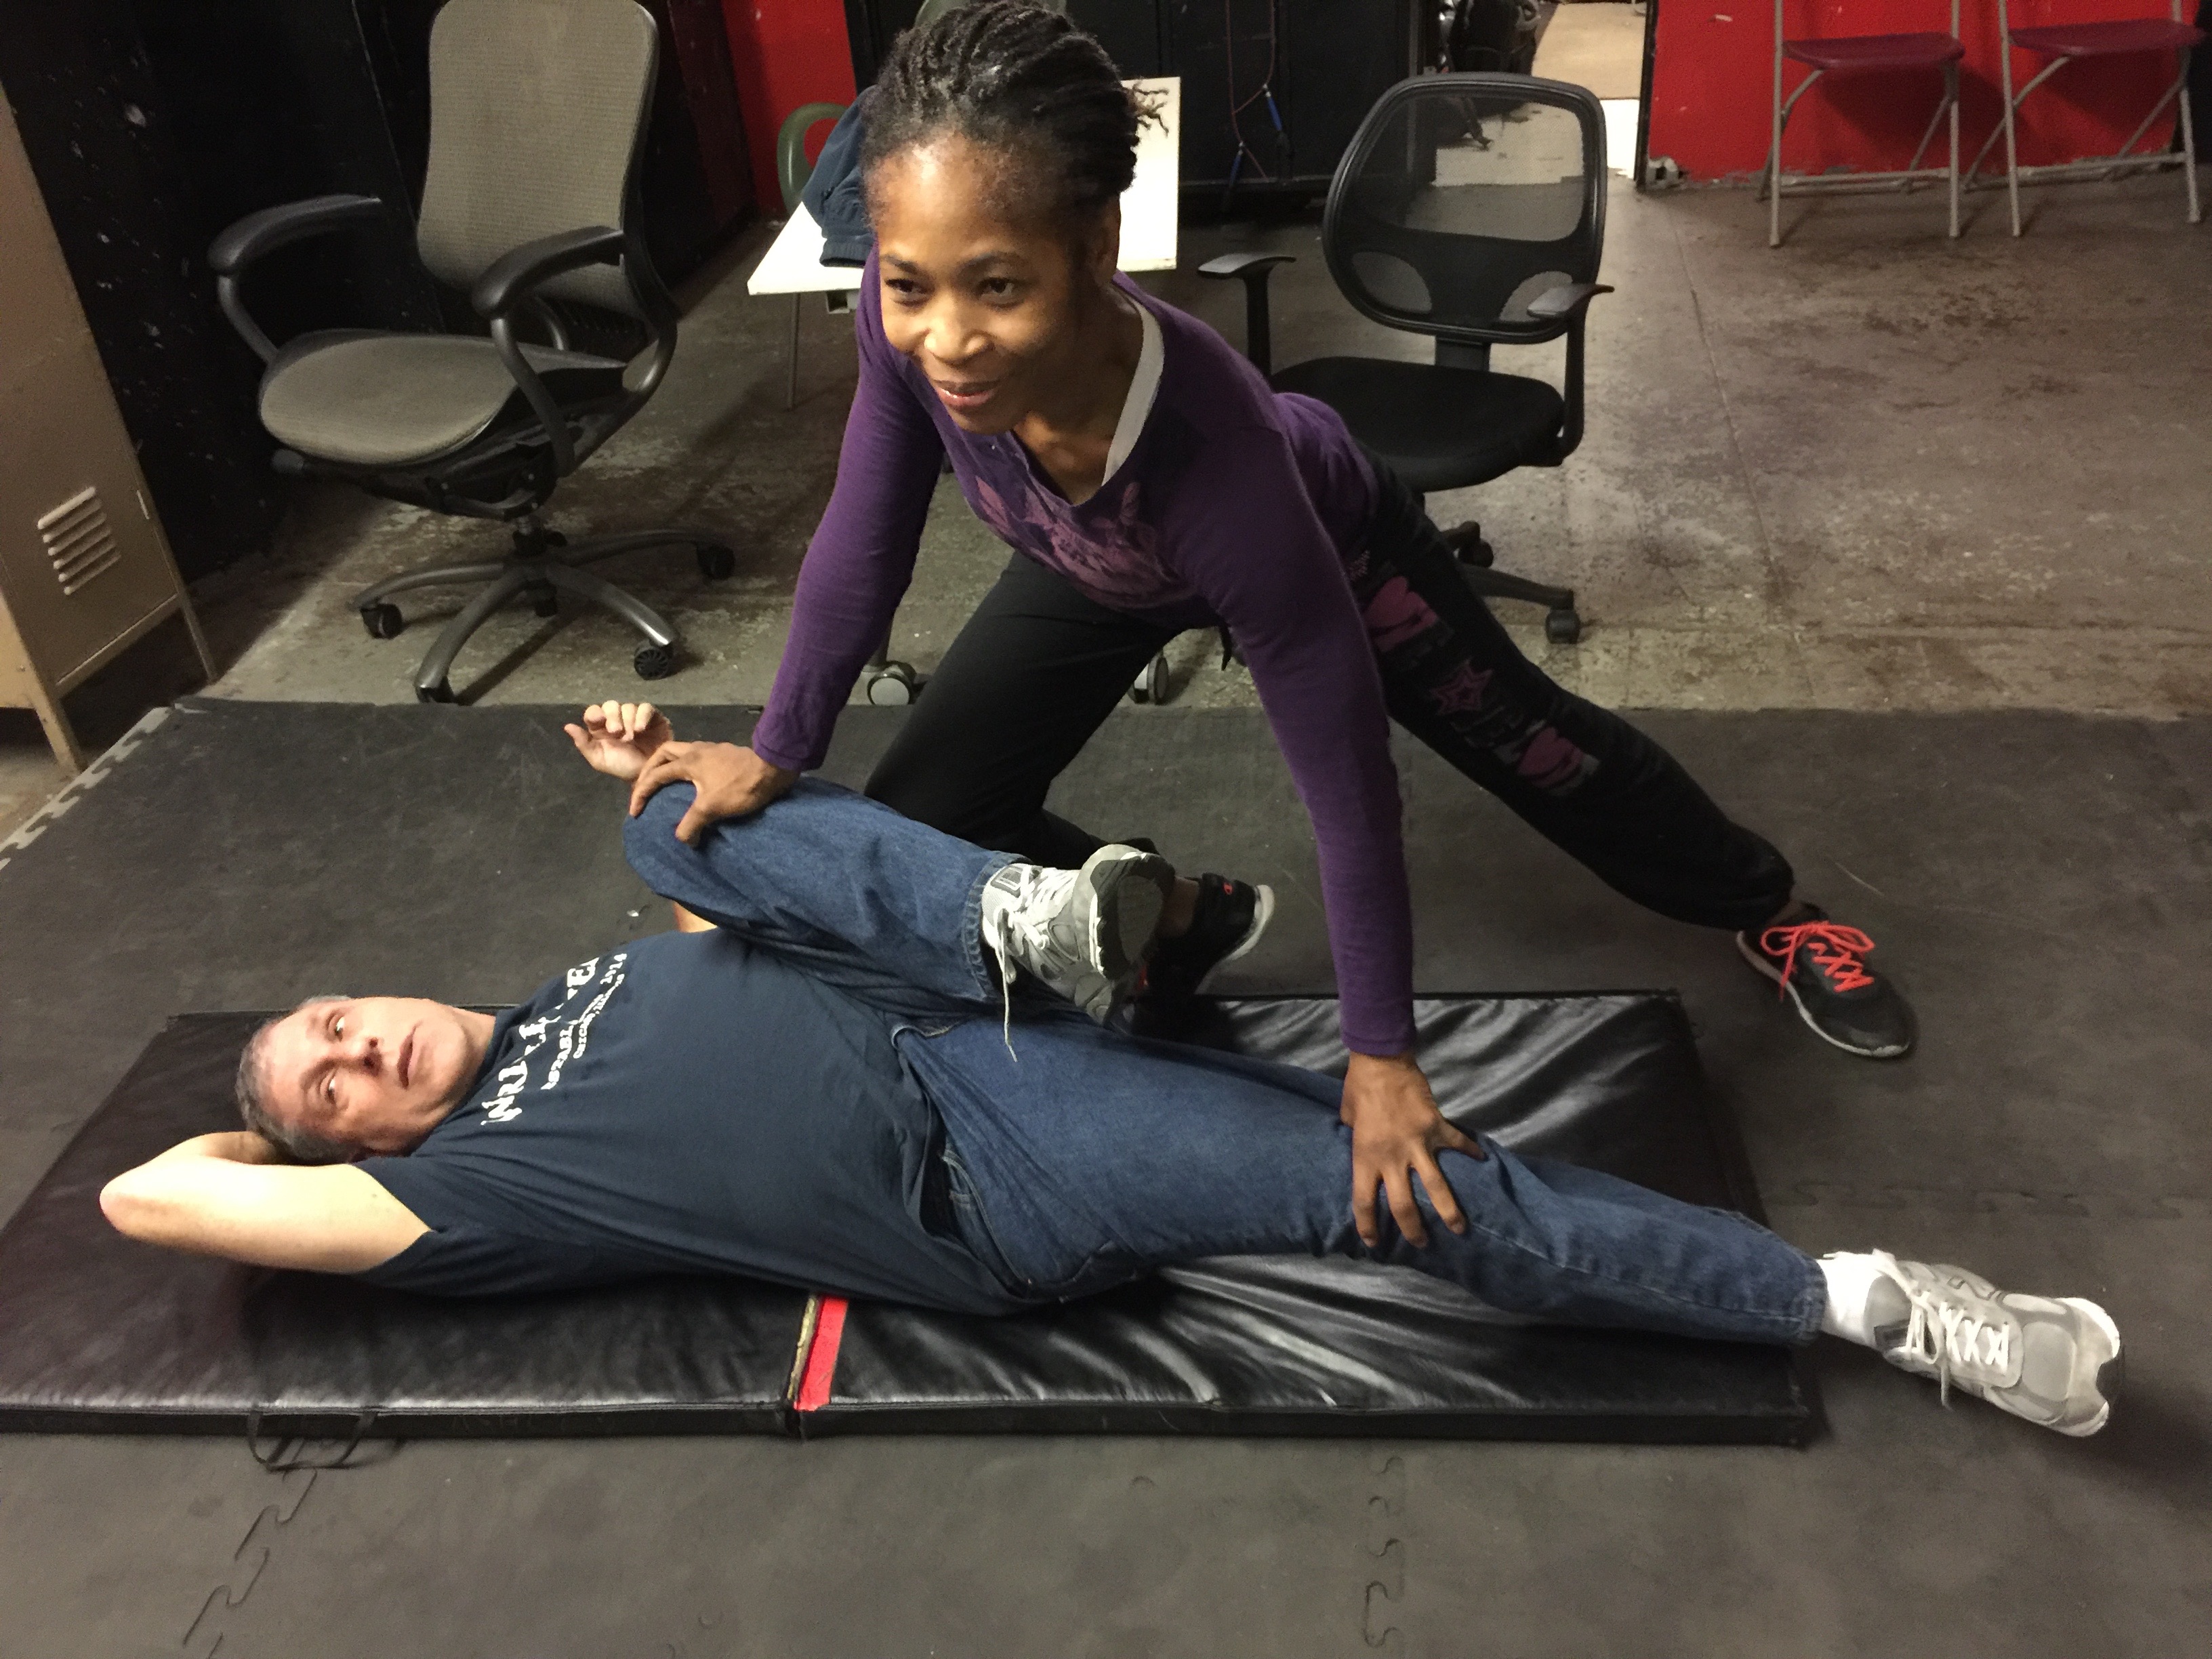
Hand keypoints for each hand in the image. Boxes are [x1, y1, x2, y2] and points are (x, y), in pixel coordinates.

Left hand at [564, 700, 674, 780]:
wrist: (648, 775)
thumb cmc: (622, 767)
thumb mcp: (599, 759)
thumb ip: (584, 743)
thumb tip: (567, 726)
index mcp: (601, 728)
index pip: (594, 711)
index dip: (594, 713)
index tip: (598, 720)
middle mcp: (617, 719)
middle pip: (611, 705)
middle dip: (613, 716)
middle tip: (617, 732)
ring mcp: (635, 717)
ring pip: (628, 706)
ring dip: (628, 720)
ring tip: (632, 737)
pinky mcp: (653, 718)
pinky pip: (646, 708)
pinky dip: (642, 716)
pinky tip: (641, 730)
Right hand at [628, 741, 796, 843]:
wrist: (774, 769)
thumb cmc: (741, 786)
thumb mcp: (712, 808)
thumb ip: (692, 824)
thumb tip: (683, 840)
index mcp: (687, 762)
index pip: (655, 776)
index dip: (641, 794)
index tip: (635, 812)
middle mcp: (696, 751)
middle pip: (663, 754)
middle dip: (649, 770)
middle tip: (644, 787)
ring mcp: (712, 750)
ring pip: (681, 751)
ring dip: (669, 765)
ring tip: (666, 782)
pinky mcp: (725, 754)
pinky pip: (697, 756)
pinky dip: (687, 767)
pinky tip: (694, 781)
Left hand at [1341, 1051, 1482, 1248]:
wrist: (1381, 1060)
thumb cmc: (1358, 1088)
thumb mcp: (1348, 1119)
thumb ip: (1357, 1139)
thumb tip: (1364, 1148)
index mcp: (1365, 1156)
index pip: (1364, 1202)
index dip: (1368, 1226)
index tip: (1374, 1243)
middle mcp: (1392, 1157)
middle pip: (1404, 1205)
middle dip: (1414, 1230)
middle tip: (1421, 1243)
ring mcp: (1417, 1144)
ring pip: (1437, 1187)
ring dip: (1450, 1212)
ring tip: (1459, 1228)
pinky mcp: (1437, 1127)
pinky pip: (1458, 1144)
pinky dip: (1471, 1152)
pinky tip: (1481, 1160)